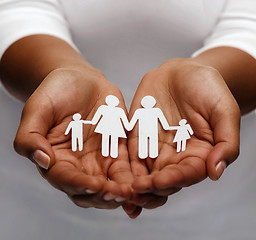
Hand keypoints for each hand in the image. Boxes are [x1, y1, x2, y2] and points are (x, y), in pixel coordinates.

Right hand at [14, 67, 133, 208]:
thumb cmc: (55, 93)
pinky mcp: (118, 150)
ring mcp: (99, 159)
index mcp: (56, 160)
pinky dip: (134, 178)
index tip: (95, 185)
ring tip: (133, 191)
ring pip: (110, 185)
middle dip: (104, 195)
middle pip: (90, 191)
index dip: (80, 185)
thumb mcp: (37, 109)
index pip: (66, 180)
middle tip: (118, 193)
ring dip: (121, 191)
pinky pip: (127, 168)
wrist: (80, 80)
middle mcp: (78, 165)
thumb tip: (42, 160)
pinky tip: (143, 181)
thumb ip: (30, 136)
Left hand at [127, 58, 239, 210]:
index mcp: (198, 155)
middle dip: (149, 189)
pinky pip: (128, 156)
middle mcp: (175, 157)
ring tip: (120, 190)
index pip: (186, 175)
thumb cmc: (207, 89)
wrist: (182, 73)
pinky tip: (113, 176)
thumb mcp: (224, 111)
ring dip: (132, 185)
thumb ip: (226, 142)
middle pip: (162, 182)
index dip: (173, 180)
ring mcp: (155, 149)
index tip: (158, 181)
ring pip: (143, 175)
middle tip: (135, 191)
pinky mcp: (138, 139)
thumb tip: (215, 172)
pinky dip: (122, 168)